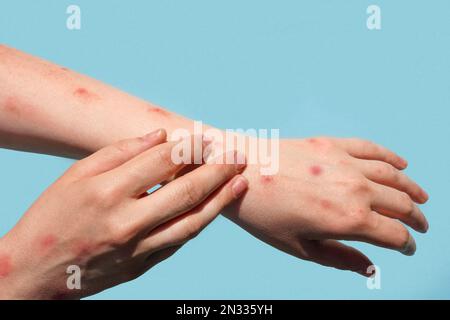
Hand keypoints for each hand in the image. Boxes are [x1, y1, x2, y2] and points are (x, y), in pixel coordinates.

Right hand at [0, 129, 247, 298]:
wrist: (35, 271)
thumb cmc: (52, 215)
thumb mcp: (76, 175)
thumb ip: (120, 152)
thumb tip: (161, 136)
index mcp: (107, 192)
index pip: (162, 161)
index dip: (189, 146)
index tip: (206, 137)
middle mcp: (127, 222)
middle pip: (186, 191)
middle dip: (218, 170)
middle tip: (239, 155)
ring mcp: (137, 249)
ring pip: (192, 222)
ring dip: (221, 199)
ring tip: (240, 181)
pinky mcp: (142, 267)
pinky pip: (179, 242)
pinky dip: (199, 222)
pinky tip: (214, 206)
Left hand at [225, 137, 427, 275]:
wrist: (238, 173)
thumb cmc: (264, 215)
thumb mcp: (300, 247)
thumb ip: (340, 258)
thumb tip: (371, 267)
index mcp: (349, 219)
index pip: (394, 234)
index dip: (406, 244)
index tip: (408, 248)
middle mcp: (355, 189)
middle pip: (400, 204)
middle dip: (415, 218)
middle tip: (421, 225)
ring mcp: (345, 163)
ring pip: (392, 176)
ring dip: (412, 188)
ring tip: (422, 198)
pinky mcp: (332, 144)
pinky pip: (371, 149)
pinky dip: (391, 157)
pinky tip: (401, 164)